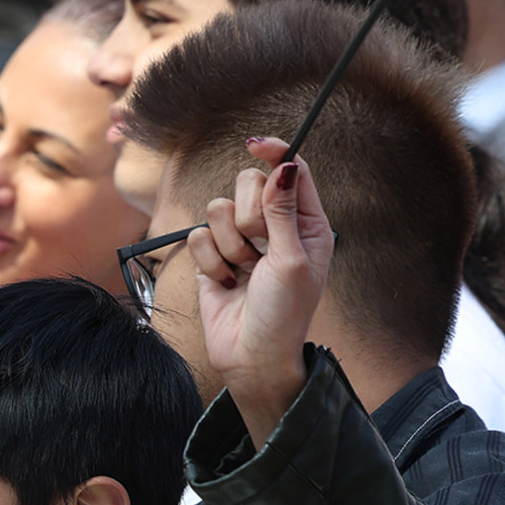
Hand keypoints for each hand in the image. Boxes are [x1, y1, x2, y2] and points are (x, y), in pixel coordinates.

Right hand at [188, 138, 333, 446]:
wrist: (251, 358)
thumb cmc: (283, 316)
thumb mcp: (292, 261)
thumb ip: (284, 211)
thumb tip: (286, 165)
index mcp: (306, 224)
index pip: (291, 171)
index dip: (274, 153)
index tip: (255, 146)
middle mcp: (274, 227)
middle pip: (248, 184)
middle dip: (247, 216)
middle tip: (258, 247)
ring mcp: (241, 241)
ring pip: (219, 208)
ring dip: (229, 245)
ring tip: (243, 273)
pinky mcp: (213, 257)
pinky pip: (199, 234)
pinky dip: (210, 261)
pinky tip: (226, 283)